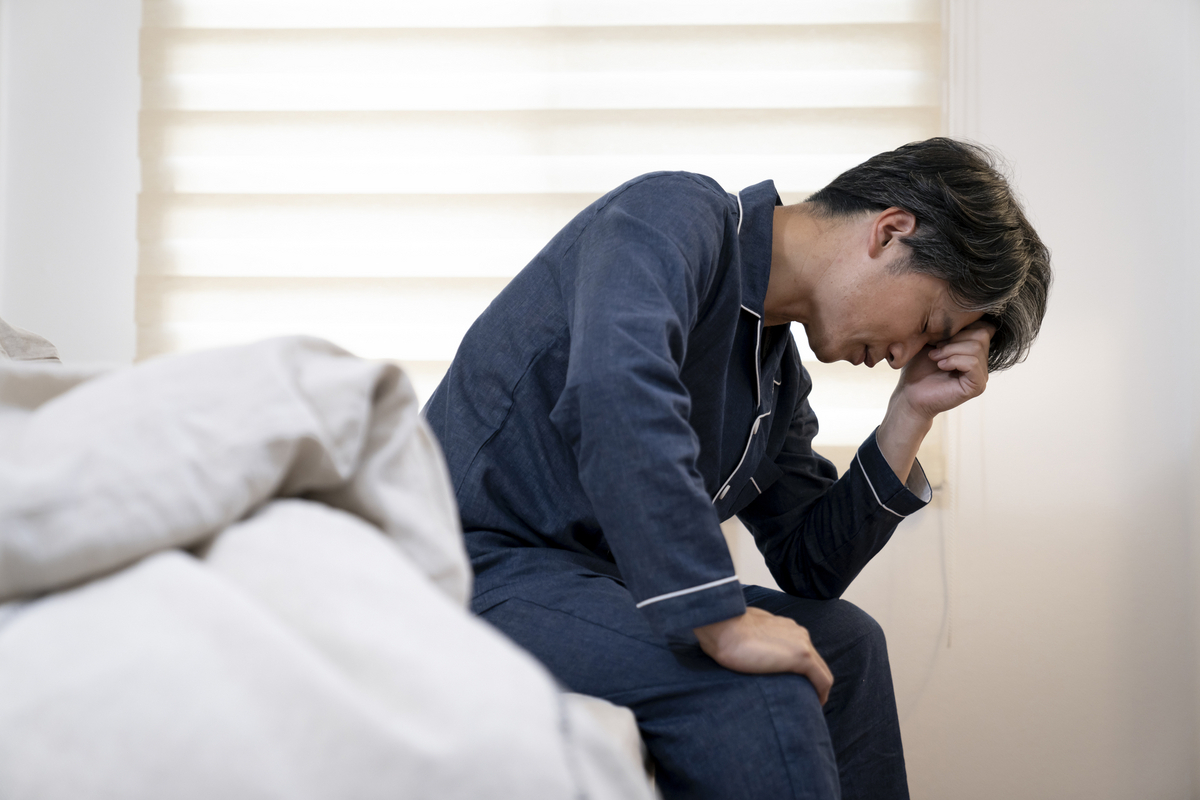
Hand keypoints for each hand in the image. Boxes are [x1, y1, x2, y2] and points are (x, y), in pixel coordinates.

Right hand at [693, 608, 832, 703]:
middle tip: (804, 699)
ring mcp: (802, 643)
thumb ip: (753, 636)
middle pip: (815, 661)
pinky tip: (816, 706)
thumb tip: (745, 646)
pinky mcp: (802, 657)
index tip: (794, 683)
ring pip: (821, 670)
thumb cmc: (725, 629)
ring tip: (808, 705)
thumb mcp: (743, 629)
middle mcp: (798, 633)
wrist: (723, 625)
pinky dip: (822, 694)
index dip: (802, 669)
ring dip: (817, 687)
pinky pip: (823, 680)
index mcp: (784, 626)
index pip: (801, 650)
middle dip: (812, 680)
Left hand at [891, 320, 994, 422]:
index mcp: (974, 349)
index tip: (940, 337)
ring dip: (950, 350)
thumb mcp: (933, 341)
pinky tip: (941, 366)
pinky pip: (973, 362)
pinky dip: (954, 360)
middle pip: (981, 333)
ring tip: (935, 358)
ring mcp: (981, 375)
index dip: (962, 326)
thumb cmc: (918, 368)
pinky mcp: (977, 386)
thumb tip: (963, 309)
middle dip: (954, 338)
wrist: (909, 394)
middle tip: (935, 350)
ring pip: (976, 347)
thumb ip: (950, 328)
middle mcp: (982, 362)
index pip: (983, 325)